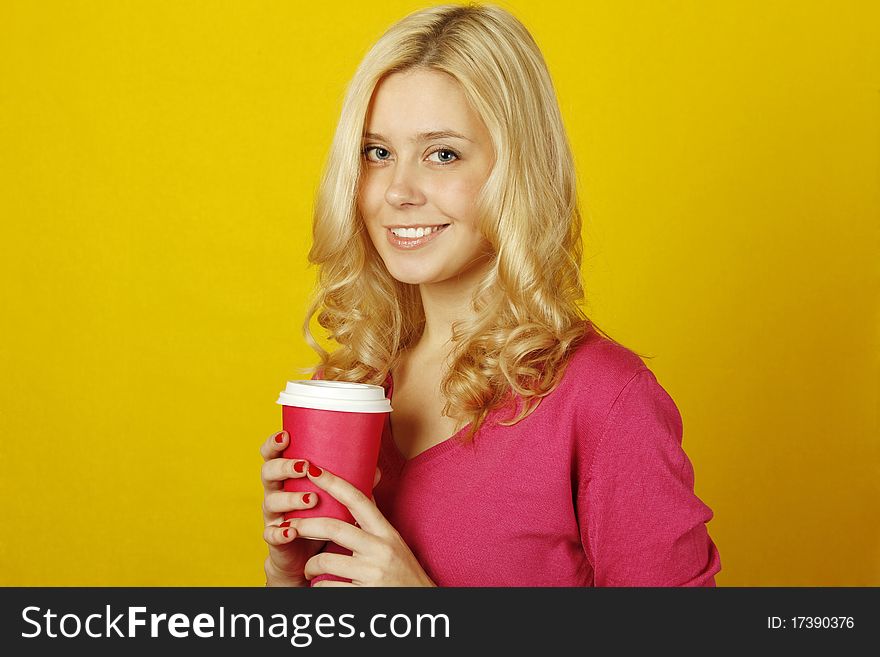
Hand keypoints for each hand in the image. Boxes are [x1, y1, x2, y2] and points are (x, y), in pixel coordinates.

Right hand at [260, 430, 380, 585]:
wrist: (306, 559)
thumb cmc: (320, 520)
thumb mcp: (334, 500)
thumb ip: (349, 484)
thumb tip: (376, 470)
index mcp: (287, 478)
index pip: (274, 455)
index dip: (274, 443)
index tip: (286, 435)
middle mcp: (276, 492)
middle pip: (268, 473)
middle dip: (284, 466)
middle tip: (304, 466)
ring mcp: (273, 516)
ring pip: (271, 501)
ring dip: (290, 498)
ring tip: (311, 499)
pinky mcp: (274, 539)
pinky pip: (271, 534)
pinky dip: (280, 532)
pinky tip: (291, 530)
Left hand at [289, 463, 436, 586]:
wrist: (421, 609)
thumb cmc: (404, 575)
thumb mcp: (394, 544)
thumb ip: (374, 522)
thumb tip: (362, 490)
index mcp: (387, 533)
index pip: (358, 500)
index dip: (334, 482)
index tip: (313, 469)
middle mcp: (381, 550)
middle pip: (334, 527)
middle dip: (305, 524)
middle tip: (288, 524)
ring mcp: (372, 574)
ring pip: (325, 561)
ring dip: (309, 565)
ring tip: (309, 569)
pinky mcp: (362, 596)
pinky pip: (326, 587)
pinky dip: (318, 587)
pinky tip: (321, 587)